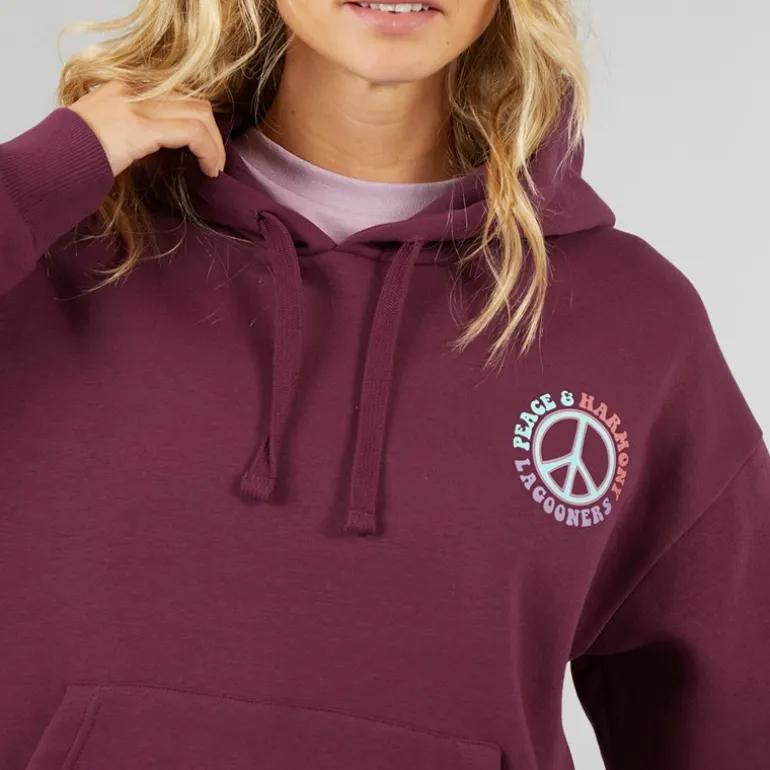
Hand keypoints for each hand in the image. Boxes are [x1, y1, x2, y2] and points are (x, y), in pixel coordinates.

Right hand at [67, 80, 226, 178]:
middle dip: (212, 131)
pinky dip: (208, 150)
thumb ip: (133, 129)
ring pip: (199, 113)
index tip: (204, 146)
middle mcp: (134, 90)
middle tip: (215, 160)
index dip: (198, 118)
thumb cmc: (76, 155)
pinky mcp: (142, 127)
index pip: (176, 93)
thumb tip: (160, 145)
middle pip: (193, 100)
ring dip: (214, 143)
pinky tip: (209, 169)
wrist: (54, 160)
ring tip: (214, 167)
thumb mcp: (106, 131)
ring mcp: (138, 106)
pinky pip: (192, 132)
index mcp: (125, 88)